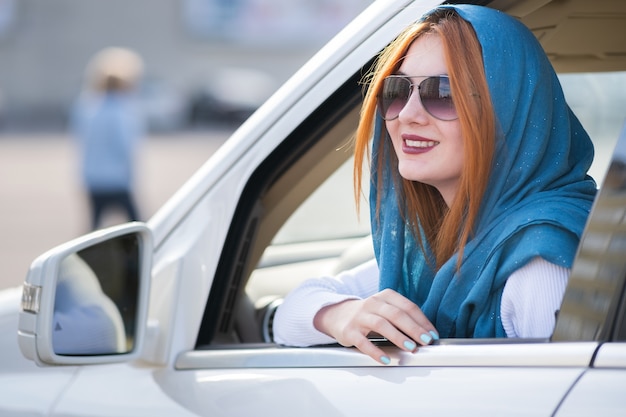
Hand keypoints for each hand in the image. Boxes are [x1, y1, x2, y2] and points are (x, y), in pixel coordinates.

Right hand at [313, 289, 438, 363]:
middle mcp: (373, 303)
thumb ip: (403, 317)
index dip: (422, 321)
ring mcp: (360, 316)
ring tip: (410, 347)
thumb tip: (426, 334)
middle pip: (396, 314)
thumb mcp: (385, 309)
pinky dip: (375, 351)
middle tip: (425, 341)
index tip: (432, 335)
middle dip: (413, 328)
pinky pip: (363, 342)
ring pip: (381, 324)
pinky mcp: (350, 331)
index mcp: (385, 296)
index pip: (407, 306)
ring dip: (397, 336)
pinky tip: (385, 359)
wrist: (338, 315)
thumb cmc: (369, 314)